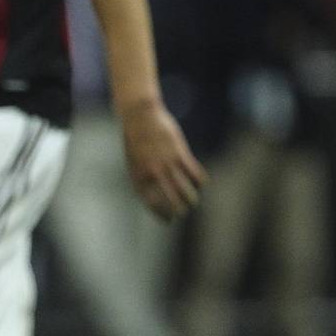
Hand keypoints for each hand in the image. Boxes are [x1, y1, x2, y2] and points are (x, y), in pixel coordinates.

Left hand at [119, 98, 207, 220]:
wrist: (140, 116)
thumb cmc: (135, 137)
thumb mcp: (134, 159)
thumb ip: (143, 174)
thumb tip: (154, 189)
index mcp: (138, 175)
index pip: (151, 202)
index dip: (160, 213)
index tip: (167, 220)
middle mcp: (153, 172)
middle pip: (170, 200)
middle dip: (177, 210)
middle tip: (181, 213)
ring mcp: (166, 163)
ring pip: (185, 189)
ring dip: (190, 199)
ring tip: (192, 202)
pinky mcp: (179, 153)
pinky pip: (194, 173)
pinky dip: (199, 180)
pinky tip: (201, 183)